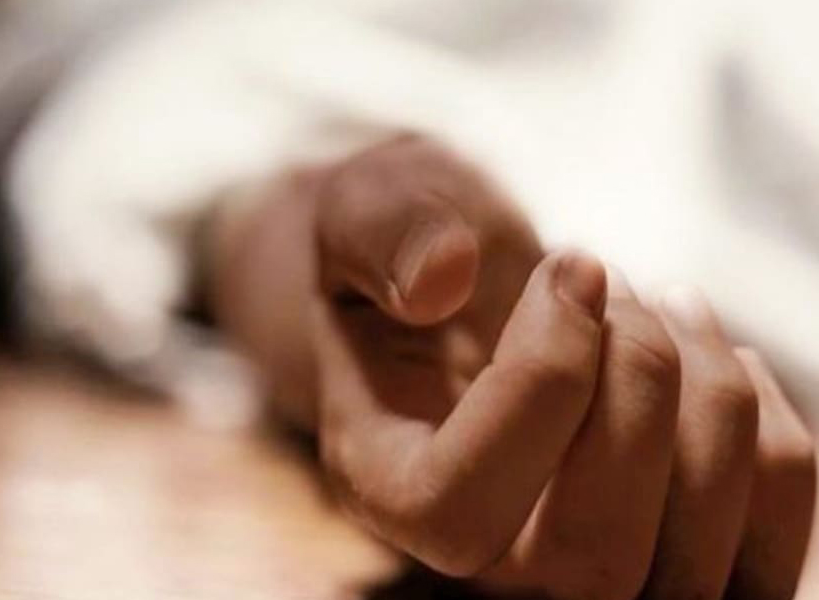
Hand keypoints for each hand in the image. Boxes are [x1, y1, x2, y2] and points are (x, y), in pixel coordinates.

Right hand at [308, 135, 815, 598]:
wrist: (457, 291)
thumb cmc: (406, 254)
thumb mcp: (365, 210)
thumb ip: (383, 233)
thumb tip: (441, 278)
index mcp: (383, 491)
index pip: (458, 510)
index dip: (537, 388)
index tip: (574, 267)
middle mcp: (477, 568)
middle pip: (591, 562)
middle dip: (637, 386)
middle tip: (613, 281)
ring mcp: (579, 580)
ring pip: (690, 569)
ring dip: (711, 400)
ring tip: (664, 302)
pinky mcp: (667, 562)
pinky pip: (764, 550)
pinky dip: (767, 436)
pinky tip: (708, 357)